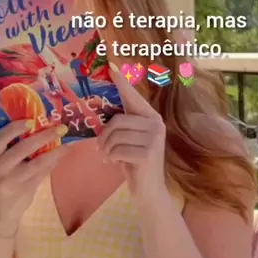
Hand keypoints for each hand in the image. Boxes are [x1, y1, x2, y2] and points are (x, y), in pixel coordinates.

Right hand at [0, 120, 68, 236]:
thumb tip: (41, 123)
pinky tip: (62, 154)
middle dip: (44, 136)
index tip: (31, 121)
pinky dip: (54, 162)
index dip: (14, 128)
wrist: (1, 207)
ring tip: (67, 144)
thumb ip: (14, 144)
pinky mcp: (25, 188)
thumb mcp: (1, 159)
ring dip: (55, 151)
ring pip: (37, 162)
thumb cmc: (4, 175)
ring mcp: (12, 179)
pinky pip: (43, 172)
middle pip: (23, 148)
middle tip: (60, 128)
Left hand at [98, 63, 168, 203]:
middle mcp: (156, 124)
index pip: (133, 97)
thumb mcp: (128, 140)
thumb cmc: (134, 162)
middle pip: (117, 120)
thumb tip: (101, 111)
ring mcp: (154, 139)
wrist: (149, 191)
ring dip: (106, 149)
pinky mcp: (148, 153)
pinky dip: (111, 158)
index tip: (112, 67)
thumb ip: (121, 125)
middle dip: (104, 136)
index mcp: (151, 117)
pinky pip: (117, 149)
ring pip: (115, 136)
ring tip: (109, 156)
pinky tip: (116, 163)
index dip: (122, 83)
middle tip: (101, 148)